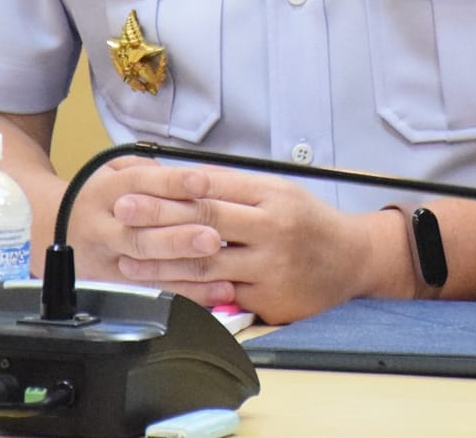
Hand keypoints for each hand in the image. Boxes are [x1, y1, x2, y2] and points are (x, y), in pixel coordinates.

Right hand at [65, 158, 233, 307]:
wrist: (49, 227)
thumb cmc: (99, 196)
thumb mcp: (114, 169)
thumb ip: (151, 170)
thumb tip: (197, 174)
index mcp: (105, 191)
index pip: (138, 183)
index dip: (170, 184)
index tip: (201, 182)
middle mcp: (103, 228)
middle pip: (139, 235)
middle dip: (178, 238)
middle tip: (211, 238)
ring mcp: (107, 262)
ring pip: (146, 270)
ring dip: (186, 274)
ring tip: (222, 274)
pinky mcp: (115, 287)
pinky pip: (153, 294)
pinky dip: (186, 296)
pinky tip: (215, 295)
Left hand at [110, 165, 408, 322]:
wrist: (353, 260)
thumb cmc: (309, 223)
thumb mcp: (279, 191)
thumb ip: (235, 187)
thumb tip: (183, 177)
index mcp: (271, 194)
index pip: (213, 185)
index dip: (171, 186)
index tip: (137, 184)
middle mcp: (272, 227)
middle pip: (205, 220)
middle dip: (158, 216)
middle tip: (122, 212)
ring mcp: (270, 265)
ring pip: (207, 262)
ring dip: (163, 261)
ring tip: (129, 258)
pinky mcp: (270, 297)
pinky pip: (221, 294)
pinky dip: (189, 291)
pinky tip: (163, 289)